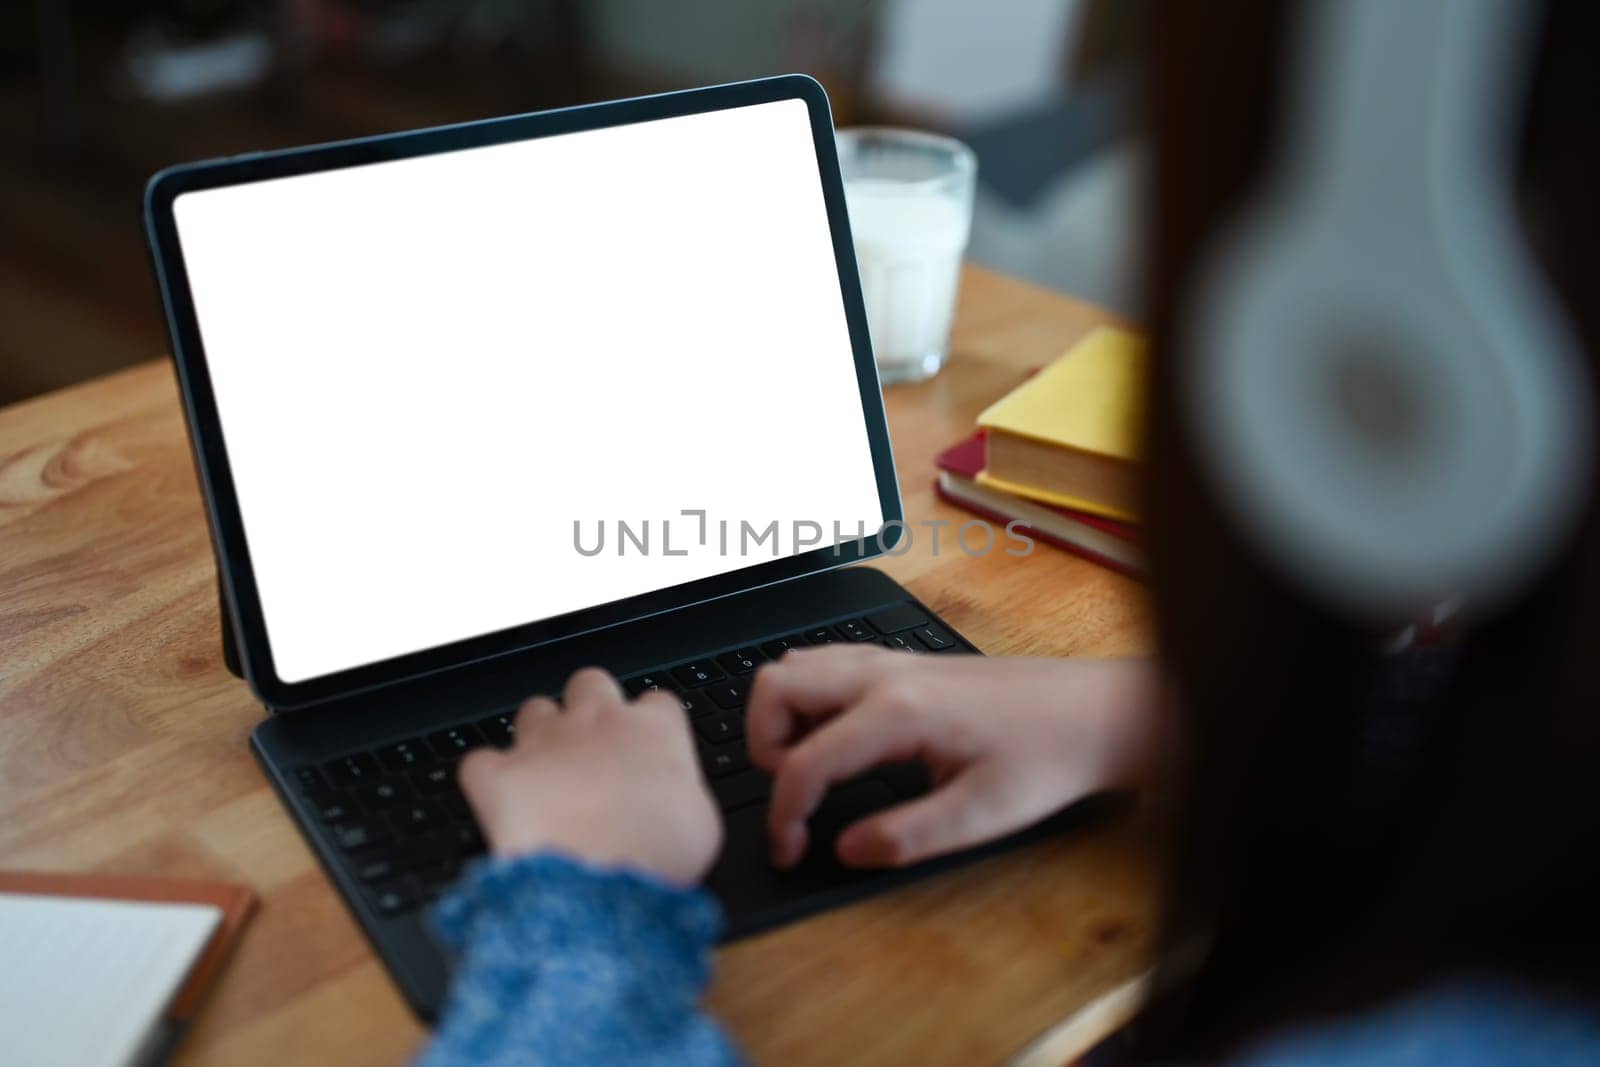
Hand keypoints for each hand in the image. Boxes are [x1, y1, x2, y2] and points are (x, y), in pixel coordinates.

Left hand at [458, 667, 721, 886]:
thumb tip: (674, 796)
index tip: (648, 750)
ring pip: (534, 709)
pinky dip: (489, 777)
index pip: (657, 702)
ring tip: (546, 773)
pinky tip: (501, 798)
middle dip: (590, 707)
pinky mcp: (499, 773)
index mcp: (654, 729)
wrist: (598, 885)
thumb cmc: (657, 857)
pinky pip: (481, 760)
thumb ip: (684, 790)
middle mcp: (598, 721)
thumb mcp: (701, 823)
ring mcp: (545, 742)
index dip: (651, 725)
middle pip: (591, 682)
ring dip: (538, 734)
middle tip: (593, 749)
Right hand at [747, 647, 1164, 868]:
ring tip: (812, 770)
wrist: (1094, 712)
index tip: (791, 851)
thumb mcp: (983, 815)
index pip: (805, 762)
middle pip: (776, 687)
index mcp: (898, 711)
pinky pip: (827, 664)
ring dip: (783, 717)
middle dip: (764, 746)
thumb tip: (846, 849)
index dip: (785, 815)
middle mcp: (886, 673)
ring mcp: (893, 660)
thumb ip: (907, 837)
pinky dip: (809, 699)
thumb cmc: (1047, 757)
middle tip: (794, 796)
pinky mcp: (904, 661)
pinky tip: (839, 740)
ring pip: (796, 666)